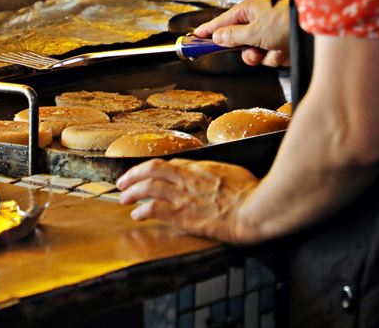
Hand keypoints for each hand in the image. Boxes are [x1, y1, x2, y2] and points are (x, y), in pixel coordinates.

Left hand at [117, 159, 255, 244]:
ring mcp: (183, 196)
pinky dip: (142, 211)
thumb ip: (217, 173)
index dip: (155, 170)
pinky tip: (136, 215)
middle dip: (133, 174)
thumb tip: (215, 175)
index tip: (148, 175)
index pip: (171, 164)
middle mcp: (187, 178)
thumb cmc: (252, 193)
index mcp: (200, 168)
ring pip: (148, 187)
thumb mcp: (233, 173)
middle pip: (152, 169)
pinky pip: (154, 209)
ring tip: (123, 198)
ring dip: (132, 192)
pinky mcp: (183, 215)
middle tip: (123, 182)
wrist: (255, 211)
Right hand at [193, 0, 289, 66]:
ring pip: (256, 52)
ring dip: (265, 56)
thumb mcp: (253, 32)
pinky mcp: (282, 42)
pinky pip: (270, 56)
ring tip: (275, 50)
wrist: (319, 29)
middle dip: (248, 52)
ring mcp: (271, 32)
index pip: (222, 21)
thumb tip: (217, 37)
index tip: (195, 38)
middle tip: (253, 52)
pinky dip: (277, 57)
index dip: (208, 31)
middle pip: (240, 42)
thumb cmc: (287, 23)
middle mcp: (259, 19)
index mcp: (250, 9)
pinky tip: (286, 51)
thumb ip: (232, 37)